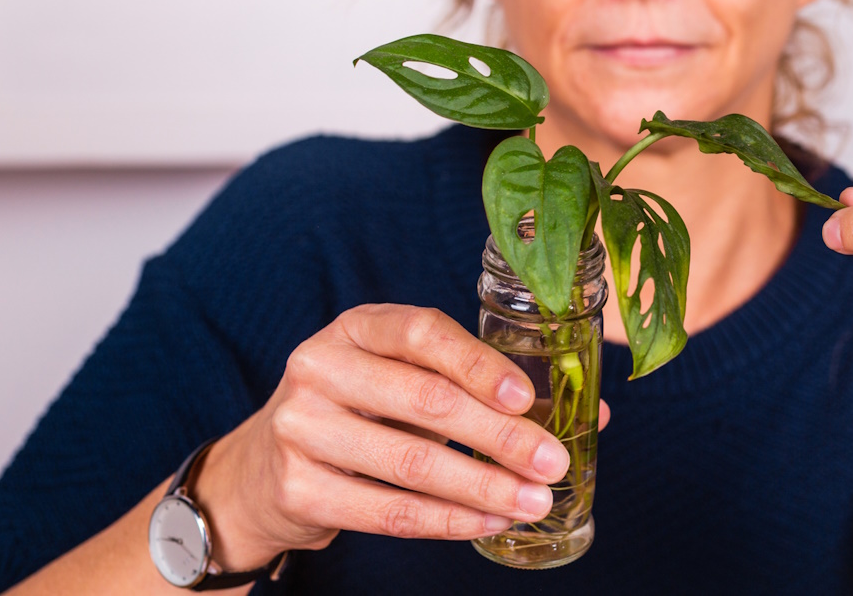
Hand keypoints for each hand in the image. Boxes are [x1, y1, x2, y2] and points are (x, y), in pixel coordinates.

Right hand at [190, 304, 608, 569]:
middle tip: (552, 461)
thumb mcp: (403, 380)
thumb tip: (592, 412)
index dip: (479, 363)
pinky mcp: (298, 489)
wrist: (261, 472)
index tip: (527, 396)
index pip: (422, 332)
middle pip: (426, 400)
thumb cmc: (360, 413)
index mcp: (356, 328)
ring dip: (484, 487)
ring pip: (411, 463)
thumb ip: (481, 387)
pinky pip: (388, 511)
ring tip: (533, 501)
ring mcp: (301, 428)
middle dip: (500, 436)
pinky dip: (448, 521)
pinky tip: (489, 523)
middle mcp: (320, 367)